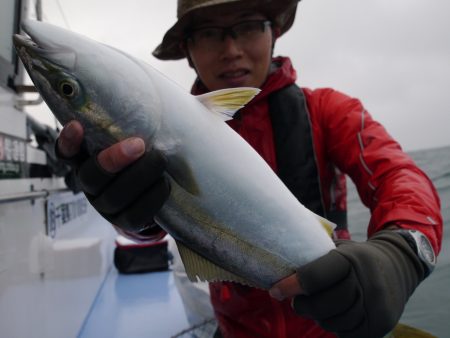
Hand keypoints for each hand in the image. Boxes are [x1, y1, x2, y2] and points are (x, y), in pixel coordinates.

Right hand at [57, 121, 169, 238]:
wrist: (150, 195)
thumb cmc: (141, 159)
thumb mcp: (133, 141)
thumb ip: (133, 126)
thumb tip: (165, 98)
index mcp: (87, 162)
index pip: (67, 154)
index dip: (68, 142)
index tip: (77, 125)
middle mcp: (92, 185)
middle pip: (92, 177)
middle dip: (114, 160)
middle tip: (139, 144)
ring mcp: (107, 206)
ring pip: (115, 196)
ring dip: (140, 176)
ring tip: (160, 159)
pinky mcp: (126, 221)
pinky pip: (136, 214)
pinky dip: (153, 197)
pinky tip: (165, 182)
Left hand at [269, 230, 424, 337]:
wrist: (398, 267)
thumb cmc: (358, 257)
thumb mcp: (340, 247)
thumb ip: (316, 256)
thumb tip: (281, 267)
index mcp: (351, 259)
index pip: (316, 276)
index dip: (292, 285)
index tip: (275, 291)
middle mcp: (366, 283)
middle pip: (321, 305)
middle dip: (302, 305)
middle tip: (296, 302)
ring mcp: (375, 307)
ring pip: (332, 322)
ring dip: (318, 317)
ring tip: (317, 306)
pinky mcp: (379, 325)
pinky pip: (345, 333)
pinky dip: (335, 325)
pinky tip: (335, 313)